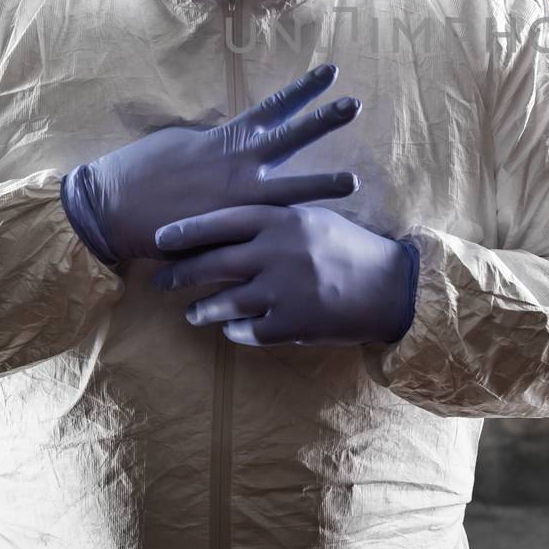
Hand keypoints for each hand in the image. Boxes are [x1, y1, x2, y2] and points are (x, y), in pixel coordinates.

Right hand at [61, 63, 360, 263]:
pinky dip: (287, 229)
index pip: (273, 107)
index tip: (330, 73)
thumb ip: (216, 141)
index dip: (303, 90)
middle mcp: (238, 165)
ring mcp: (236, 199)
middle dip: (324, 120)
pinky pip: (266, 227)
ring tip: (355, 181)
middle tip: (355, 104)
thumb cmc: (143, 171)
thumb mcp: (181, 142)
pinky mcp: (229, 230)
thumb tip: (235, 139)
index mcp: (226, 138)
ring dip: (323, 185)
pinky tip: (310, 232)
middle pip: (291, 138)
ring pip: (290, 189)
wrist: (111, 210)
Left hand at [151, 202, 419, 347]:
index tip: (159, 238)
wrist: (390, 286)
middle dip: (181, 272)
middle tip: (161, 279)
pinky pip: (248, 331)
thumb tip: (228, 220)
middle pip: (214, 263)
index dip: (187, 230)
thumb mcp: (312, 219)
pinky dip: (235, 331)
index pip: (222, 221)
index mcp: (283, 220)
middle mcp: (279, 252)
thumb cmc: (348, 246)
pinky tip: (230, 329)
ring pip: (225, 302)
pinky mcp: (292, 324)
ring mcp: (284, 290)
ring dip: (202, 309)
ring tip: (192, 312)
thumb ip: (274, 218)